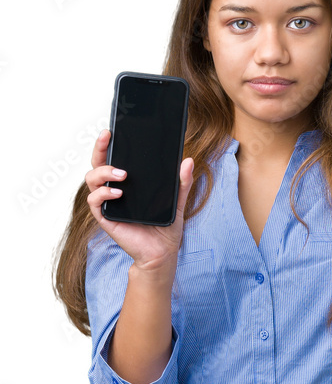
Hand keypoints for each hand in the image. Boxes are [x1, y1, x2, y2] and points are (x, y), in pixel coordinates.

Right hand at [85, 129, 194, 270]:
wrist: (161, 253)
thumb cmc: (165, 227)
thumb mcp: (177, 201)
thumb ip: (182, 182)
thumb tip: (188, 160)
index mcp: (127, 183)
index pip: (113, 158)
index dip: (107, 144)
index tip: (111, 130)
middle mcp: (114, 190)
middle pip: (97, 164)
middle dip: (99, 148)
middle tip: (107, 137)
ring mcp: (108, 203)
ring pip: (92, 179)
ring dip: (104, 172)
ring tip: (122, 174)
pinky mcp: (106, 218)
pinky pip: (95, 202)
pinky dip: (103, 194)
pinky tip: (117, 193)